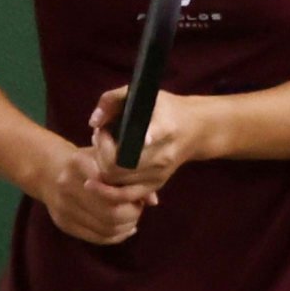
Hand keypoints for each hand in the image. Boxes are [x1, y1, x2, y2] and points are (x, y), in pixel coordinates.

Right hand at [26, 131, 159, 246]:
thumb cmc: (86, 161)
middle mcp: (67, 185)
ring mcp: (63, 206)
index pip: (111, 188)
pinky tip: (123, 229)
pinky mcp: (62, 223)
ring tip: (132, 218)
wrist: (47, 170)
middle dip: (131, 214)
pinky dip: (114, 236)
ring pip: (105, 227)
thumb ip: (130, 176)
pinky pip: (95, 237)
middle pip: (110, 211)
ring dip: (125, 227)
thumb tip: (153, 201)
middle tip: (138, 208)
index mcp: (78, 163)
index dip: (130, 197)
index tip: (137, 195)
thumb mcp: (106, 158)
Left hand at [84, 86, 216, 197]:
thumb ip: (113, 100)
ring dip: (100, 164)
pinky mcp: (156, 185)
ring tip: (103, 148)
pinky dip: (106, 191)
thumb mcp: (143, 93)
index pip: (153, 136)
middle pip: (118, 163)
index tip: (129, 136)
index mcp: (165, 128)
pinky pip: (125, 196)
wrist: (195, 129)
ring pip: (115, 179)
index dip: (141, 138)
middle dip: (101, 149)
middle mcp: (163, 155)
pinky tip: (95, 181)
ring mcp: (160, 173)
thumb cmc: (165, 108)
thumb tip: (94, 123)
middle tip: (100, 135)